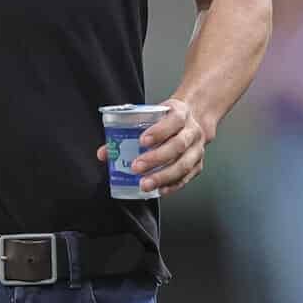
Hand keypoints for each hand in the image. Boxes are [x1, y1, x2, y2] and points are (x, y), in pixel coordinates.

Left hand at [94, 97, 208, 195]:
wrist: (191, 120)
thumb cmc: (167, 119)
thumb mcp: (151, 115)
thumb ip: (128, 130)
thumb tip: (105, 152)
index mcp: (181, 113)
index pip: (173, 120)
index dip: (158, 131)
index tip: (141, 141)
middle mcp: (192, 131)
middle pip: (178, 145)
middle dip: (156, 158)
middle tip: (137, 166)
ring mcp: (197, 149)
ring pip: (184, 164)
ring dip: (163, 176)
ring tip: (145, 183)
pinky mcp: (197, 165)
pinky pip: (186, 177)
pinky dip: (172, 185)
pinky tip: (159, 189)